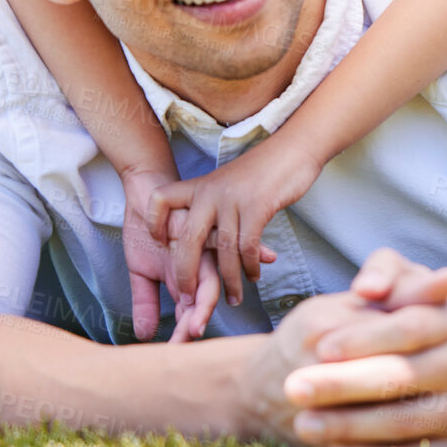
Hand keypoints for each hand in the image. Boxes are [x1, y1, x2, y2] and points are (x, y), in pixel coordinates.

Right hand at [119, 173, 219, 342]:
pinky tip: (198, 264)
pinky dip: (207, 254)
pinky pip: (210, 238)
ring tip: (196, 318)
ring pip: (209, 272)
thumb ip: (146, 302)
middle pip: (207, 295)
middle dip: (197, 319)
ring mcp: (201, 243)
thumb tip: (145, 335)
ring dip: (204, 296)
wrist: (147, 190)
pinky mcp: (198, 221)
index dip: (185, 331)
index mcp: (190, 278)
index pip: (192, 311)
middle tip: (189, 338)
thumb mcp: (142, 272)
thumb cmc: (148, 231)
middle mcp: (201, 263)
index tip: (175, 353)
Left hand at [148, 136, 322, 307]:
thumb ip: (212, 204)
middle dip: (186, 275)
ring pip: (224, 250)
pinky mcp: (258, 206)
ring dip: (228, 280)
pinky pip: (248, 246)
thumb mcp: (226, 183)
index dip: (153, 223)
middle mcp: (211, 192)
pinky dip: (250, 267)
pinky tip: (253, 276)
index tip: (160, 244)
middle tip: (189, 298)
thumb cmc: (262, 170)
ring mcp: (234, 199)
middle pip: (187, 239)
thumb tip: (202, 233)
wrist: (293, 148)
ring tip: (233, 298)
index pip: (160, 199)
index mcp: (199, 185)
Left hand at [282, 249, 446, 446]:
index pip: (411, 326)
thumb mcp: (416, 285)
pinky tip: (333, 445)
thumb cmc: (432, 320)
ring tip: (304, 424)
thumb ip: (388, 271)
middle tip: (294, 388)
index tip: (321, 347)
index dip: (366, 338)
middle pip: (404, 376)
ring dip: (350, 426)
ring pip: (406, 422)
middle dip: (344, 384)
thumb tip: (367, 287)